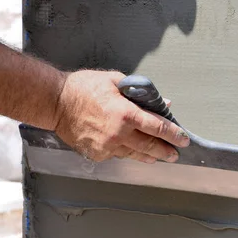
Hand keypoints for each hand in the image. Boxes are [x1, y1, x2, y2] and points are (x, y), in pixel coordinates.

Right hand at [53, 70, 189, 162]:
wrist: (54, 102)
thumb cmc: (83, 87)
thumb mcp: (115, 81)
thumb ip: (140, 92)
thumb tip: (161, 102)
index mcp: (125, 114)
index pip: (158, 127)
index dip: (174, 134)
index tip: (184, 139)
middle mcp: (119, 134)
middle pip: (150, 146)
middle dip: (166, 151)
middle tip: (175, 154)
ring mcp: (107, 146)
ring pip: (135, 154)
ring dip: (150, 156)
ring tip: (159, 157)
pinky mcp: (97, 154)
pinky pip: (118, 155)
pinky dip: (128, 153)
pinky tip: (134, 152)